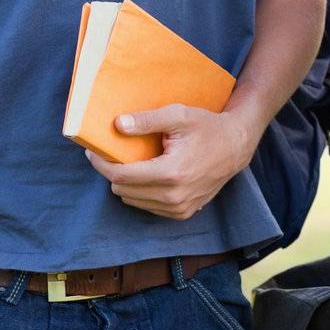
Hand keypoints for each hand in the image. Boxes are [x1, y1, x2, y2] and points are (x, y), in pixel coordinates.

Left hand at [85, 104, 257, 219]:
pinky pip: (147, 207)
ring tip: (134, 163)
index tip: (94, 151)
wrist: (236, 147)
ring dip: (127, 183)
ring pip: (132, 200)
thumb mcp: (178, 115)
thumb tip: (118, 125)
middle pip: (122, 190)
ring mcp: (179, 209)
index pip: (121, 176)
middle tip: (114, 153)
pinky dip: (141, 192)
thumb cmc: (207, 127)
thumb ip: (147, 120)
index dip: (102, 164)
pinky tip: (149, 174)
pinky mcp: (183, 214)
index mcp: (171, 173)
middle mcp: (174, 197)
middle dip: (113, 171)